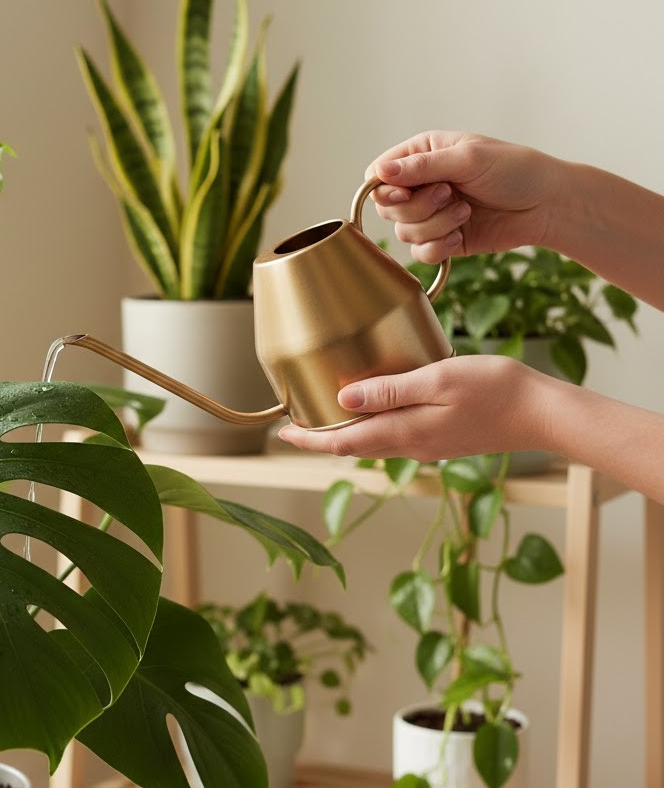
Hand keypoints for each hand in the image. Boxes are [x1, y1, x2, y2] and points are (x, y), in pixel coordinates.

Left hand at [277, 355, 553, 461]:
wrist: (543, 414)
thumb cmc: (495, 390)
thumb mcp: (438, 379)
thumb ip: (390, 390)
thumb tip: (343, 400)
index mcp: (405, 432)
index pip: (344, 443)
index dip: (310, 440)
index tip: (283, 434)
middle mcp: (412, 445)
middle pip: (354, 447)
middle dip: (322, 440)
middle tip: (294, 428)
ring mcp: (429, 444)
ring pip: (374, 444)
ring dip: (346, 437)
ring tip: (325, 420)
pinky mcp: (443, 439)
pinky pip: (395, 438)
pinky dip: (372, 430)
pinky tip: (374, 412)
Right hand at [366, 131, 564, 263]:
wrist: (549, 205)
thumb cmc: (516, 170)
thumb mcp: (468, 159)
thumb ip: (421, 166)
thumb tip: (379, 172)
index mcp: (423, 155)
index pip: (379, 174)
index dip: (385, 189)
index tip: (404, 193)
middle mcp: (422, 184)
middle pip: (387, 207)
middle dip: (418, 207)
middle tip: (450, 195)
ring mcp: (431, 214)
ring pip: (404, 232)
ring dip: (435, 226)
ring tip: (465, 213)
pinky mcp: (443, 239)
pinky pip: (420, 253)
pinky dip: (439, 248)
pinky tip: (461, 235)